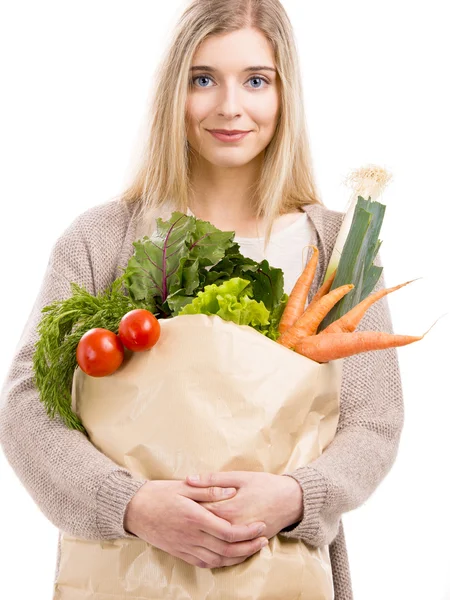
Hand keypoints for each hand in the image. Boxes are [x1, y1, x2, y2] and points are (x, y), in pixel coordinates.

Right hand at [124, 480, 268, 568]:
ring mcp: (184, 547)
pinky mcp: (179, 552)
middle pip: (226, 549)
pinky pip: (203, 563)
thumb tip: (233, 491)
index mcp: (194, 517)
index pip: (227, 531)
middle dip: (248, 547)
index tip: (260, 526)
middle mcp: (191, 536)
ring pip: (217, 560)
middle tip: (263, 540)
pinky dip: (219, 563)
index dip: (247, 532)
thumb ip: (210, 489)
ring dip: (237, 558)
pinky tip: (228, 557)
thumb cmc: (159, 493)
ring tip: (251, 550)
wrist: (134, 509)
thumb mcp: (185, 486)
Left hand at [185, 472, 303, 539]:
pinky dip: (215, 549)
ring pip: (214, 544)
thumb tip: (189, 478)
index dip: (185, 508)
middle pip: (203, 529)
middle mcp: (232, 527)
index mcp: (228, 508)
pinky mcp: (247, 545)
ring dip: (201, 538)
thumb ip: (213, 479)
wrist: (291, 501)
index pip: (198, 512)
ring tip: (191, 529)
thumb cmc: (265, 485)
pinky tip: (207, 543)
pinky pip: (227, 553)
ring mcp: (240, 539)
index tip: (176, 503)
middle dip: (190, 524)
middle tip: (179, 516)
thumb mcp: (239, 476)